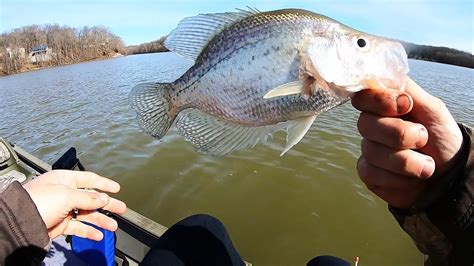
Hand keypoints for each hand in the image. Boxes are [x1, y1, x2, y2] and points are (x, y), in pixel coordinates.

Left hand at [23, 170, 126, 240]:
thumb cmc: (40, 201)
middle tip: (122, 209)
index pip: (89, 179)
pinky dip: (89, 231)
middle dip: (107, 205)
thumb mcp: (67, 195)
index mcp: (65, 179)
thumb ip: (89, 198)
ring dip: (100, 220)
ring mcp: (62, 210)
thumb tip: (104, 199)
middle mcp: (64, 193)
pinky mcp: (59, 224)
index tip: (117, 189)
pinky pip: (78, 227)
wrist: (20, 223)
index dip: (104, 184)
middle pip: (91, 198)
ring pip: (86, 214)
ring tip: (113, 226)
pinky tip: (98, 235)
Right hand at [351, 78, 462, 207]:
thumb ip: (407, 90)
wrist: (451, 174)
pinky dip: (399, 178)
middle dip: (400, 134)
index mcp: (384, 107)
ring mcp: (368, 150)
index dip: (378, 101)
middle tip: (424, 138)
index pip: (363, 96)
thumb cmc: (442, 138)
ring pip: (372, 151)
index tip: (404, 105)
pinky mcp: (369, 174)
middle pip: (366, 124)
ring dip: (407, 161)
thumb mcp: (432, 108)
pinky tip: (411, 178)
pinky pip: (372, 173)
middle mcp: (372, 126)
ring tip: (426, 165)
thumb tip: (379, 78)